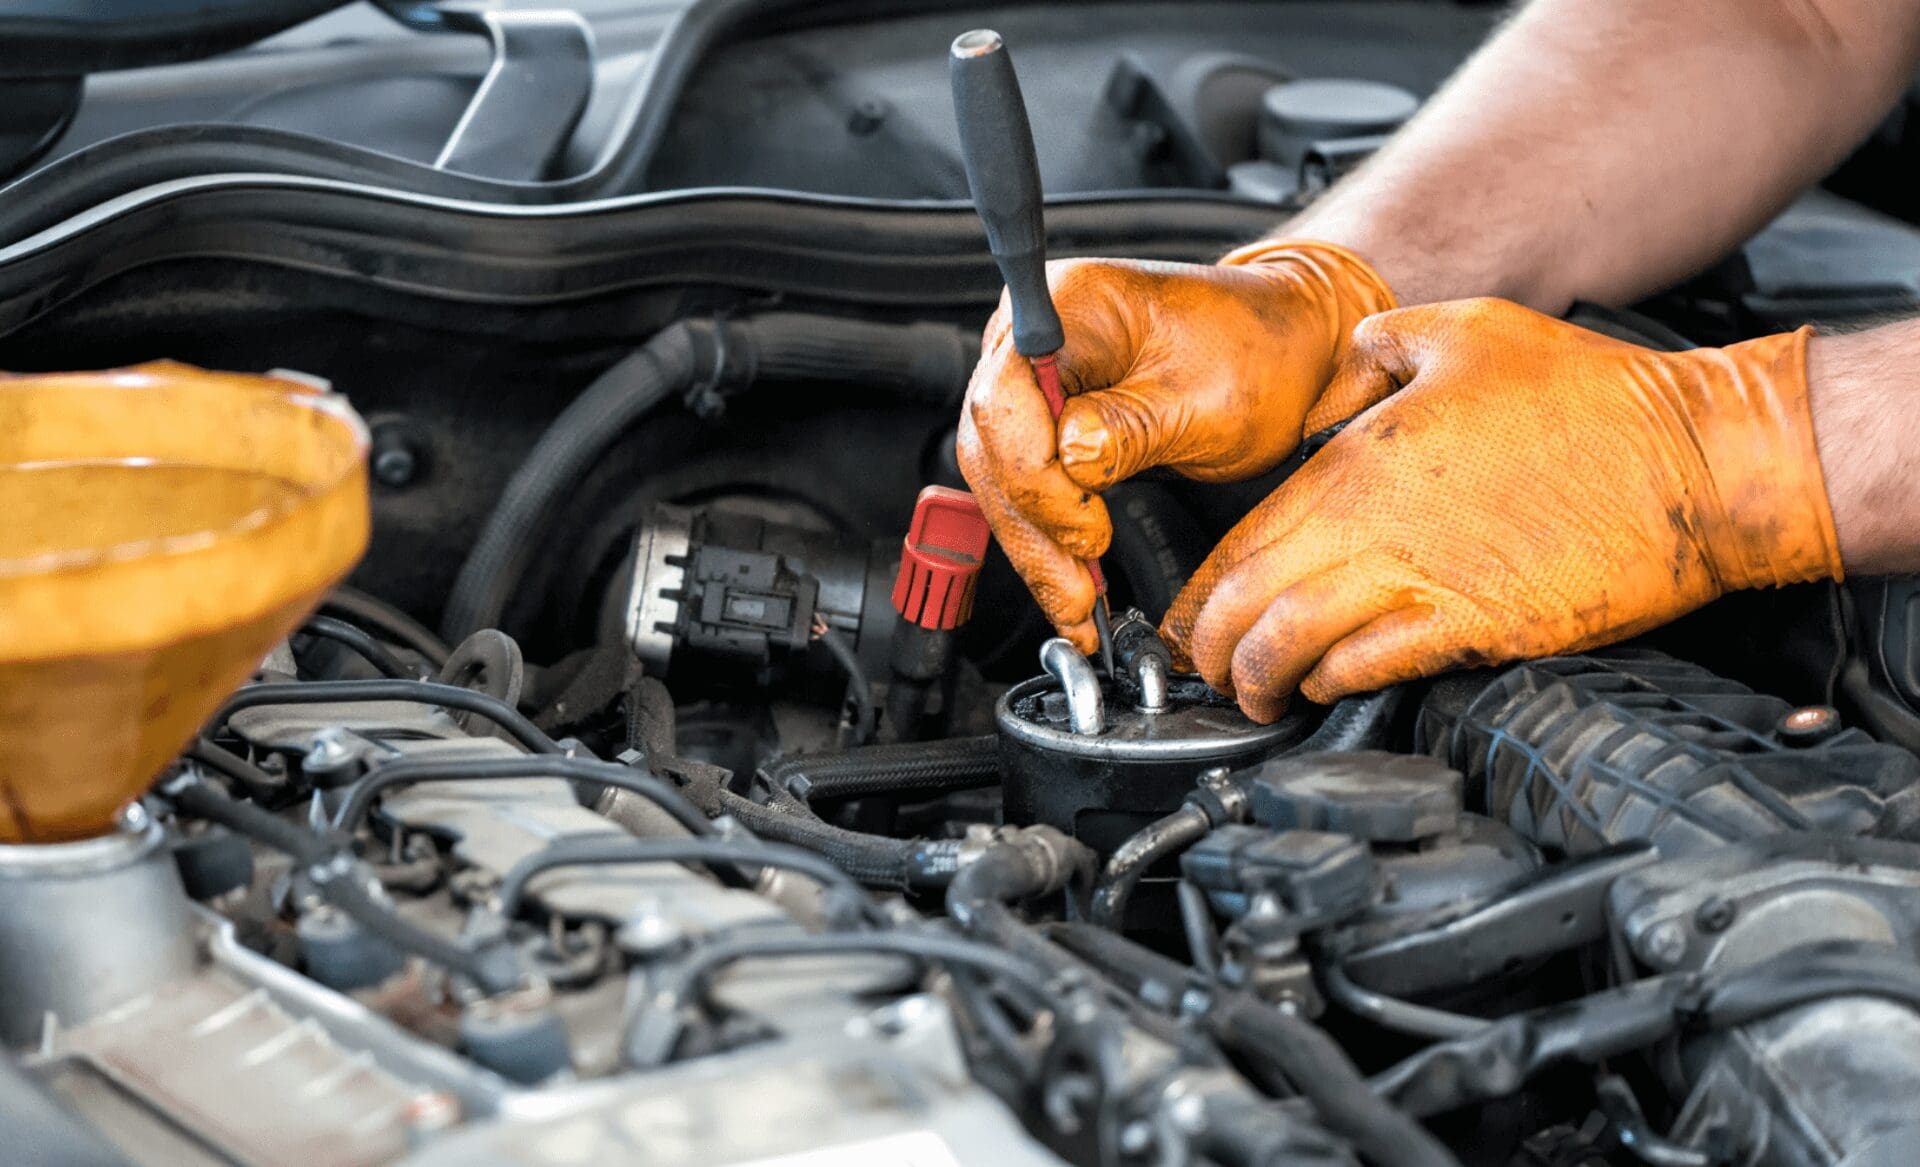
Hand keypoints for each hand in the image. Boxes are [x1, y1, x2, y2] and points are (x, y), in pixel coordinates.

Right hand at [956, 241, 1394, 651]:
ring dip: (1036, 547)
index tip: (1086, 529)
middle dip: (1033, 528)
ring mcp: (1034, 379)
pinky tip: (1071, 582)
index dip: (1036, 475)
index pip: (1007, 397)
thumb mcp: (1209, 398)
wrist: (1285, 348)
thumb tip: (1071, 461)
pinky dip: (1048, 539)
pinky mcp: (1045, 421)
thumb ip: (1132, 428)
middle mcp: (1033, 336)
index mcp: (1069, 303)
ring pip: (1000, 478)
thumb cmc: (1258, 353)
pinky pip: (1026, 486)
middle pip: (993, 445)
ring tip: (1075, 606)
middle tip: (1076, 592)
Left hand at [1163, 298, 1843, 721]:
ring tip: (1250, 696)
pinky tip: (1322, 687)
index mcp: (1360, 460)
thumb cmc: (1592, 398)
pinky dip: (1333, 682)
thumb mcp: (1468, 331)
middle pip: (1250, 600)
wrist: (1694, 461)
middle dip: (1208, 646)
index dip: (1201, 588)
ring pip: (1295, 644)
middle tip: (1200, 669)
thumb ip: (1383, 346)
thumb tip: (1348, 357)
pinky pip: (1374, 667)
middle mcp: (1375, 525)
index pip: (1244, 536)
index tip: (1185, 616)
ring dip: (1258, 678)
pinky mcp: (1477, 626)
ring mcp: (1424, 580)